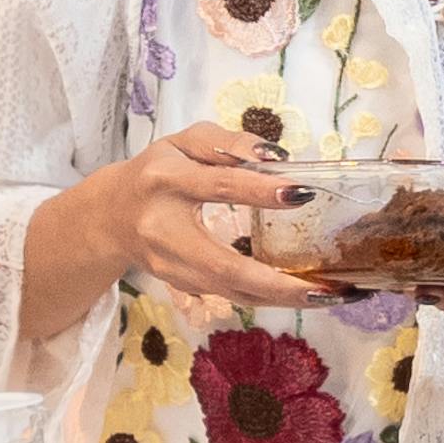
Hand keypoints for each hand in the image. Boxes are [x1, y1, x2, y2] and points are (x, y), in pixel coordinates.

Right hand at [24, 122, 326, 322]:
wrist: (108, 216)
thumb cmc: (157, 171)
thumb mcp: (185, 142)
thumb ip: (227, 143)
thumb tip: (278, 157)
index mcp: (166, 181)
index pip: (217, 185)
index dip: (258, 190)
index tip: (302, 192)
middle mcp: (165, 230)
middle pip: (224, 265)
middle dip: (279, 282)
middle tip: (330, 287)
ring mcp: (171, 266)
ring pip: (231, 291)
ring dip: (284, 299)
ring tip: (335, 297)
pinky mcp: (181, 285)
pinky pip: (231, 295)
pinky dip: (270, 299)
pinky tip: (308, 296)